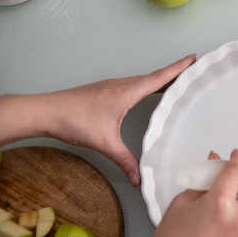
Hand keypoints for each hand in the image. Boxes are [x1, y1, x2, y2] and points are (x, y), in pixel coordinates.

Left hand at [45, 54, 195, 185]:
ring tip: (174, 81)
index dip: (178, 69)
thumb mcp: (104, 143)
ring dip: (159, 78)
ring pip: (142, 80)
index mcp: (125, 93)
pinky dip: (145, 84)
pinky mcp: (103, 91)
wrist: (44, 112)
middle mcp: (120, 85)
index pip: (158, 78)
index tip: (193, 59)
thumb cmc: (72, 120)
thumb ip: (124, 160)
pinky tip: (145, 92)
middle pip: (154, 76)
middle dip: (174, 72)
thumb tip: (138, 177)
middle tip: (191, 70)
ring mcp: (111, 86)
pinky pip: (131, 84)